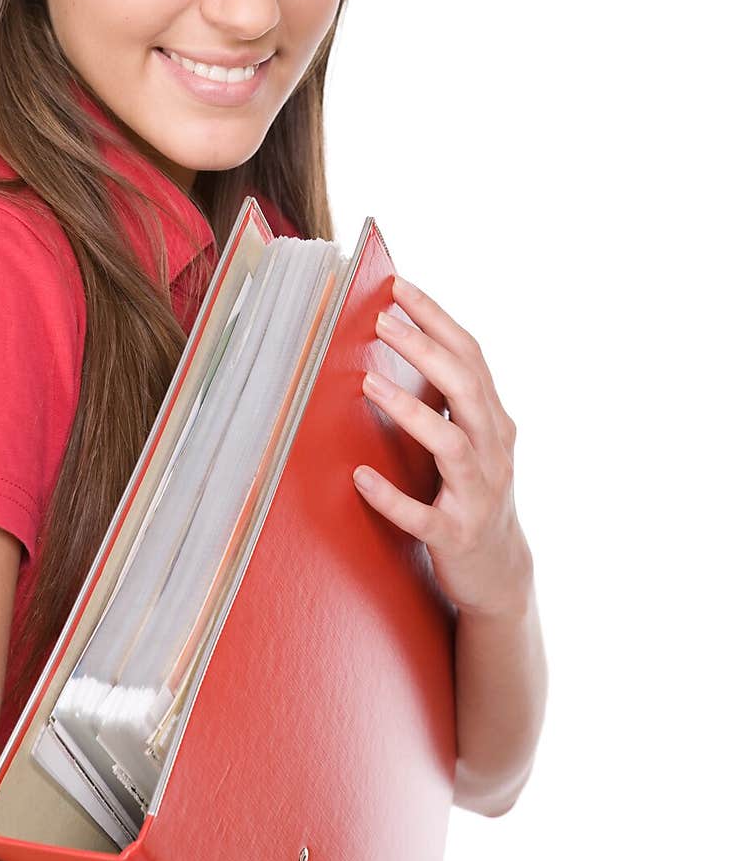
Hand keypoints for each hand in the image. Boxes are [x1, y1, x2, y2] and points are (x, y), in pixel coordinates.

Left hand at [352, 274, 532, 619]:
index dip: (437, 319)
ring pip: (450, 444)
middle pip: (466, 389)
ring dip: (409, 410)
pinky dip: (392, 496)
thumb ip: (450, 399)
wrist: (501, 574)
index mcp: (494, 421)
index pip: (471, 357)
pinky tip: (360, 477)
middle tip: (381, 320)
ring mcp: (478, 495)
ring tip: (369, 382)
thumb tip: (406, 340)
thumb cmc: (473, 493)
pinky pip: (423, 516)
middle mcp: (493, 451)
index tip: (400, 286)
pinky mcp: (456, 536)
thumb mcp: (472, 440)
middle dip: (425, 350)